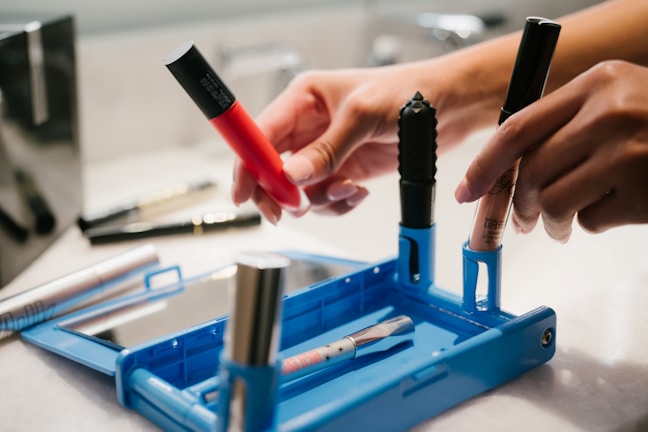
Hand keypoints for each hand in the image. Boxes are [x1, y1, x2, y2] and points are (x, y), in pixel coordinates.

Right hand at [231, 58, 499, 223]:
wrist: (450, 108)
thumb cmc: (410, 93)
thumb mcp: (363, 116)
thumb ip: (326, 149)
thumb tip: (291, 176)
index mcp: (304, 100)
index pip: (259, 135)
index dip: (246, 165)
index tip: (243, 194)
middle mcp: (309, 127)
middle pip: (271, 168)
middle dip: (280, 192)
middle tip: (294, 208)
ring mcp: (326, 152)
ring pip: (298, 190)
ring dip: (318, 200)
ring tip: (346, 189)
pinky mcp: (344, 170)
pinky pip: (325, 198)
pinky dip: (338, 204)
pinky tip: (358, 192)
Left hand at [455, 60, 647, 241]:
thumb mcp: (613, 103)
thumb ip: (562, 126)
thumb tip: (502, 172)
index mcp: (596, 85)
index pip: (518, 128)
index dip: (484, 165)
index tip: (466, 191)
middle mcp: (610, 114)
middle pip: (531, 171)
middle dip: (518, 204)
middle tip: (521, 219)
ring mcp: (630, 154)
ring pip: (554, 201)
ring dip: (551, 221)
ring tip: (563, 221)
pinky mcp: (646, 193)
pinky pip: (592, 220)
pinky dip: (593, 223)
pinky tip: (614, 208)